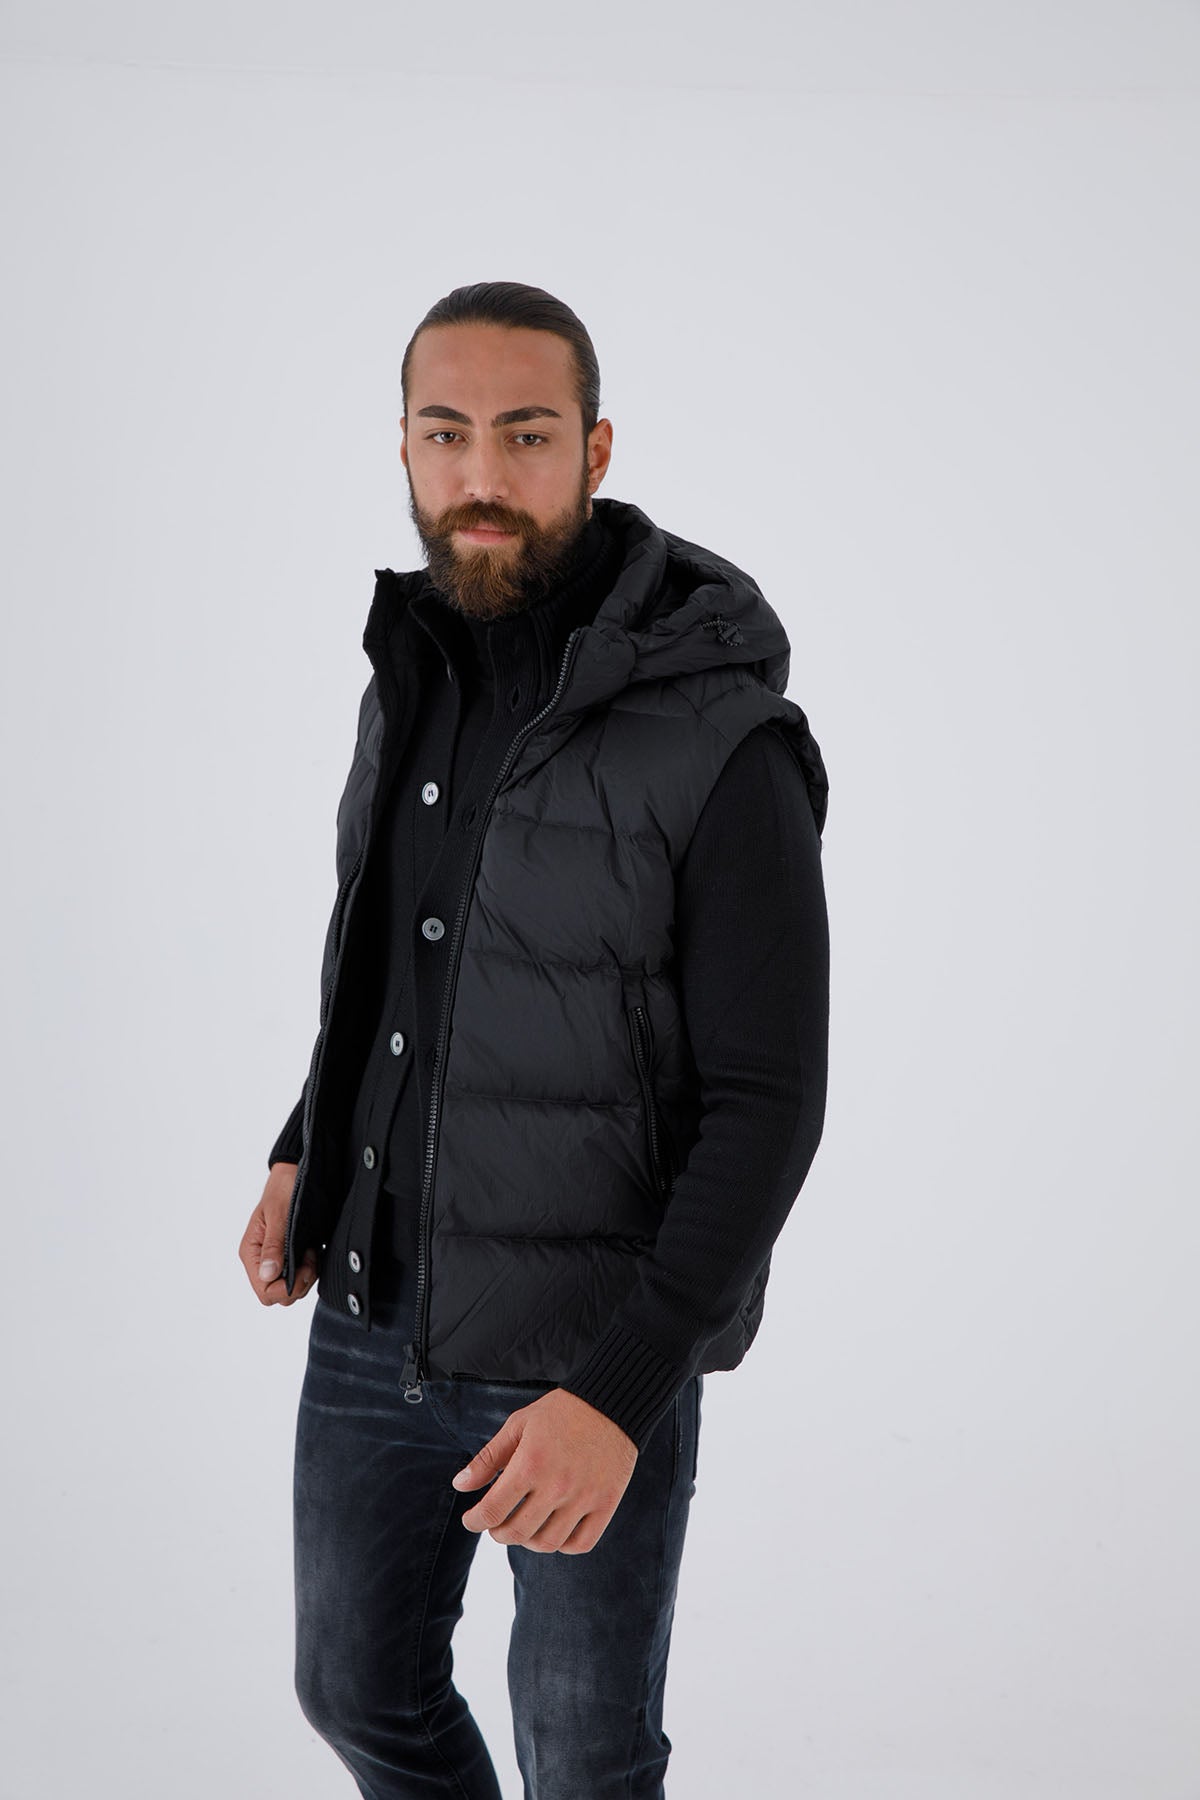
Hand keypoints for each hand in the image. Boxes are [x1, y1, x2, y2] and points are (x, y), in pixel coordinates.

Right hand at [238, 1161, 317, 1305]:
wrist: (296, 1174)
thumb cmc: (284, 1189)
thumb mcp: (279, 1215)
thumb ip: (274, 1246)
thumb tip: (268, 1273)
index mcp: (252, 1253)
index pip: (264, 1290)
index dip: (284, 1289)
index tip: (302, 1269)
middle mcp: (262, 1260)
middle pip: (278, 1295)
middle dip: (298, 1283)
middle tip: (310, 1260)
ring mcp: (276, 1260)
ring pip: (291, 1289)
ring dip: (306, 1275)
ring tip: (311, 1252)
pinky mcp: (290, 1257)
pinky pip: (300, 1277)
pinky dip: (310, 1270)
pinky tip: (313, 1251)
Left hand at [452, 1388, 637, 1554]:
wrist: (612, 1403)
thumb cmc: (560, 1412)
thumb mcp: (518, 1425)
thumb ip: (488, 1458)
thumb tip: (459, 1485)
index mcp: (530, 1463)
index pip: (492, 1511)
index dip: (475, 1521)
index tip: (472, 1519)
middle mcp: (557, 1485)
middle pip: (516, 1532)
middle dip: (498, 1533)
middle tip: (496, 1524)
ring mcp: (584, 1498)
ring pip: (547, 1543)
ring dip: (528, 1541)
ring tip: (524, 1527)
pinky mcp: (606, 1504)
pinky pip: (580, 1543)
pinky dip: (563, 1545)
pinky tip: (554, 1529)